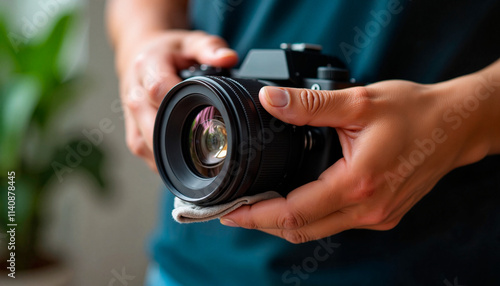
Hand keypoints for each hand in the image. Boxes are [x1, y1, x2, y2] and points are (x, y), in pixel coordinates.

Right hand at [116, 30, 237, 169]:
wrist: (141, 54)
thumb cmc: (170, 51)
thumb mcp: (193, 42)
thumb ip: (211, 48)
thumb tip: (229, 58)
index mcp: (147, 66)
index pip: (157, 89)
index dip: (177, 102)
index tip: (201, 110)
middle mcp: (134, 91)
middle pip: (148, 121)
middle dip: (174, 135)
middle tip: (202, 146)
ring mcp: (129, 112)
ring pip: (142, 141)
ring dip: (165, 153)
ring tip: (191, 162)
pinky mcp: (131, 127)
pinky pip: (141, 149)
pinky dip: (157, 160)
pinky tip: (177, 164)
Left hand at [221, 72, 497, 242]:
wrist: (455, 126)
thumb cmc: (414, 113)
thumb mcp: (359, 102)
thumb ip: (309, 103)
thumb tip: (270, 100)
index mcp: (357, 183)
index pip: (293, 213)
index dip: (255, 216)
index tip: (229, 212)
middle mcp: (368, 209)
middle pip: (301, 229)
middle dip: (262, 224)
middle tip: (235, 209)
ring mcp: (377, 217)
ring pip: (318, 230)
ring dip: (284, 221)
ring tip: (258, 204)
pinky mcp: (383, 215)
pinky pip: (336, 224)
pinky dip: (310, 217)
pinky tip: (296, 200)